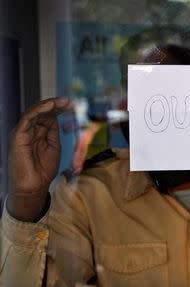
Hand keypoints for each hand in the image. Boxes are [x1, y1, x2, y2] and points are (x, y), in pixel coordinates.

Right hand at [7, 98, 72, 220]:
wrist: (34, 186)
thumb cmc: (43, 169)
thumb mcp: (54, 146)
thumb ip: (53, 132)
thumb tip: (55, 117)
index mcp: (37, 133)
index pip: (47, 115)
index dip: (59, 109)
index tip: (73, 105)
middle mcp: (29, 130)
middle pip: (42, 111)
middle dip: (56, 104)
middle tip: (70, 101)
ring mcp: (23, 132)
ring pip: (34, 111)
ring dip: (49, 104)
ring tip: (62, 101)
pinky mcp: (18, 135)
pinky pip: (27, 118)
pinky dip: (39, 110)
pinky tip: (50, 106)